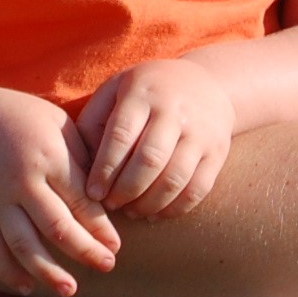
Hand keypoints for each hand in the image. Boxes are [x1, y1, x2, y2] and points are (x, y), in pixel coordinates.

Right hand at [0, 86, 121, 296]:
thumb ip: (83, 156)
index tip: (115, 246)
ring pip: (23, 244)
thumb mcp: (58, 124)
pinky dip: (7, 271)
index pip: (80, 200)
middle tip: (106, 266)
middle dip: (84, 251)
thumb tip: (113, 191)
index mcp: (48, 157)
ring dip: (48, 271)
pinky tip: (26, 287)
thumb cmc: (22, 117)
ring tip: (70, 289)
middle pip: (56, 226)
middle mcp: (22, 181)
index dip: (101, 227)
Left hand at [76, 57, 235, 217]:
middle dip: (125, 190)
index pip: (121, 135)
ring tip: (131, 211)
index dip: (105, 169)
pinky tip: (155, 214)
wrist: (206, 83)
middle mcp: (174, 111)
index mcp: (143, 94)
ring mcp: (199, 133)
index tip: (92, 193)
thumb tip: (81, 165)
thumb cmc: (147, 93)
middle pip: (149, 160)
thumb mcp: (115, 90)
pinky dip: (174, 209)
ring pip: (174, 179)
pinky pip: (196, 190)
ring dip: (148, 204)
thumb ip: (93, 122)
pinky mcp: (217, 153)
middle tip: (111, 206)